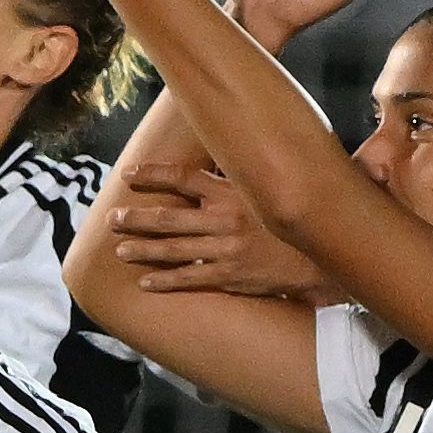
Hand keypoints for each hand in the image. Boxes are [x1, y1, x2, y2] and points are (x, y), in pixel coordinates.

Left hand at [106, 170, 332, 300]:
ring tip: (120, 250)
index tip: (128, 173)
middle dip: (138, 218)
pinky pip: (191, 279)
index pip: (183, 177)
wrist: (319, 256)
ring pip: (174, 251)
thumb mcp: (266, 188)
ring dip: (143, 250)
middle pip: (170, 217)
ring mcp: (226, 250)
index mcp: (232, 192)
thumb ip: (240, 174)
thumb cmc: (289, 219)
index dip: (153, 174)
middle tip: (112, 218)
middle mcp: (225, 220)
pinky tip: (145, 283)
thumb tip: (222, 149)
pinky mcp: (230, 276)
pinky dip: (166, 282)